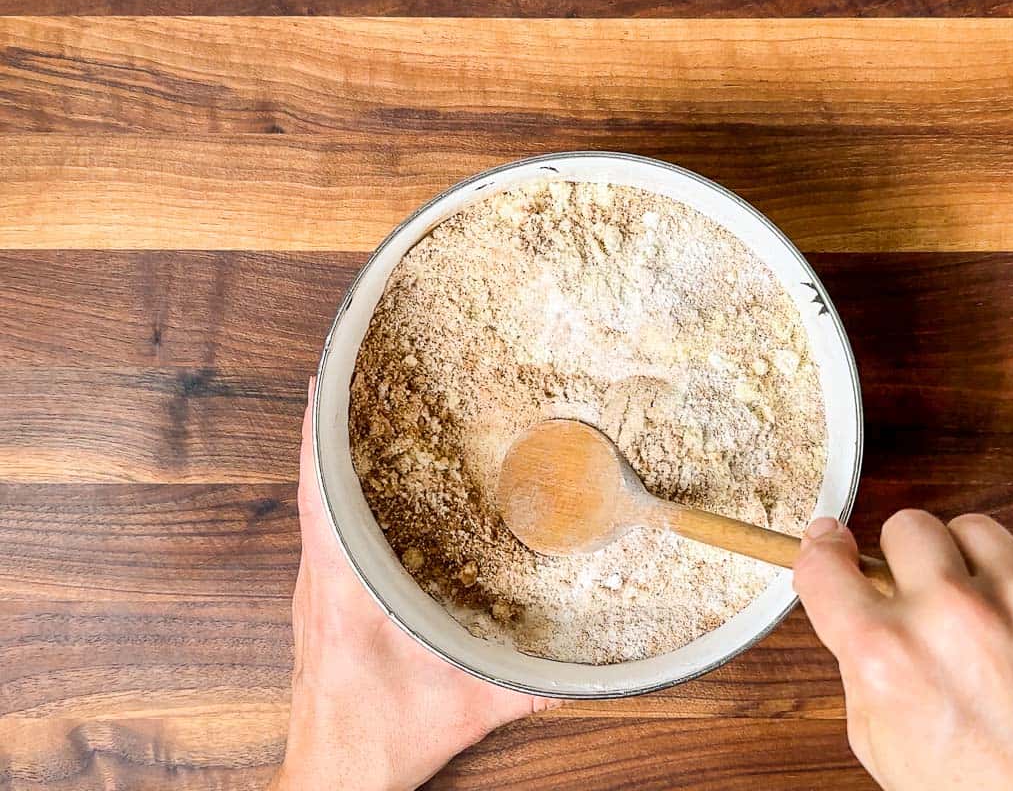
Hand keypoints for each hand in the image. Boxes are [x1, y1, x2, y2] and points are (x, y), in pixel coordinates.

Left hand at [270, 380, 558, 790]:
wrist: (335, 777)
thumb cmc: (378, 740)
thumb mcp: (468, 708)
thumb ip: (532, 686)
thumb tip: (587, 664)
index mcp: (345, 590)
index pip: (318, 494)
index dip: (319, 432)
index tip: (326, 380)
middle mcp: (320, 581)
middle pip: (311, 486)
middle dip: (329, 427)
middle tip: (352, 375)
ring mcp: (313, 591)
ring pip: (312, 506)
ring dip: (328, 459)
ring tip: (355, 412)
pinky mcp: (319, 602)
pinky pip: (318, 530)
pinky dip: (331, 494)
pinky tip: (358, 483)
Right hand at [793, 511, 1012, 790]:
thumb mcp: (884, 745)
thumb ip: (863, 666)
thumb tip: (856, 604)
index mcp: (888, 657)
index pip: (825, 565)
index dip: (824, 551)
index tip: (831, 540)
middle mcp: (953, 617)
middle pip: (909, 528)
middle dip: (915, 562)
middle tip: (935, 600)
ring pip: (980, 532)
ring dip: (980, 570)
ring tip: (1001, 624)